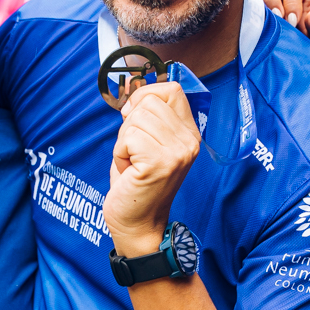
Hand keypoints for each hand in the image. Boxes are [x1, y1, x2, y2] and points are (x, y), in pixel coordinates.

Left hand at [103, 82, 200, 259]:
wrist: (137, 223)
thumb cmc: (137, 182)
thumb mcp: (148, 141)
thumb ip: (149, 115)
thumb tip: (136, 86)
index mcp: (190, 132)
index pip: (171, 89)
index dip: (145, 96)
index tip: (135, 119)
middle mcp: (189, 141)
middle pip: (149, 101)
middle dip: (130, 124)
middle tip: (134, 152)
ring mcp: (178, 152)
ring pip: (136, 119)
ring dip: (123, 141)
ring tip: (133, 163)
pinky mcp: (160, 163)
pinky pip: (127, 137)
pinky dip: (120, 153)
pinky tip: (130, 171)